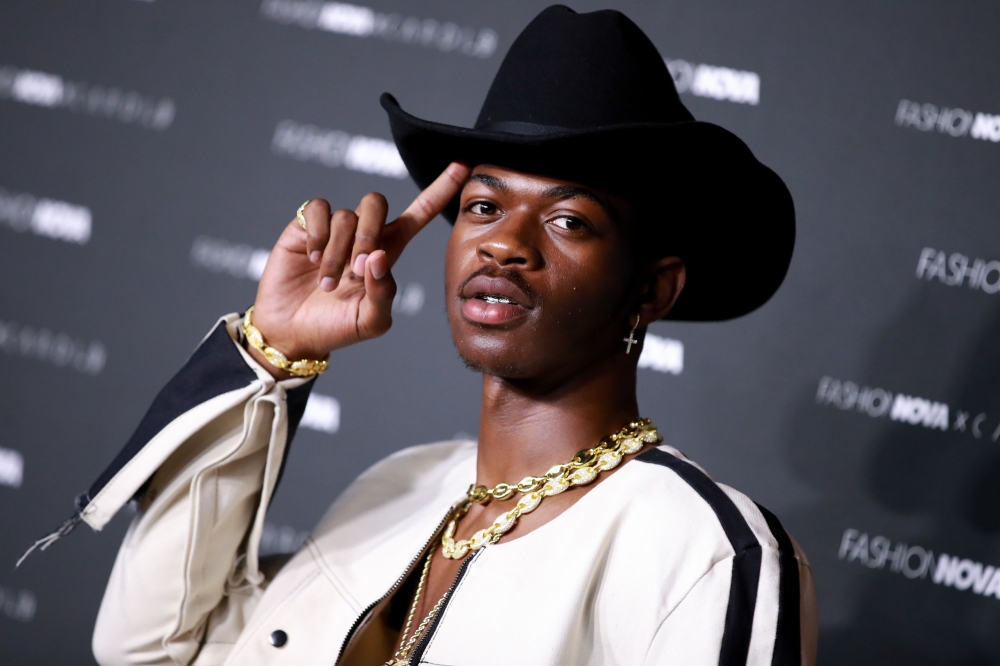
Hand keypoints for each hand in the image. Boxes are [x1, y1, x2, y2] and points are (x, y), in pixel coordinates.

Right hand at [248, 162, 468, 373]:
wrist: (292, 332)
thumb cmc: (335, 327)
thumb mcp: (370, 321)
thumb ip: (383, 293)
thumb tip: (379, 256)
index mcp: (386, 253)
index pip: (418, 214)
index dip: (439, 190)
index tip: (461, 165)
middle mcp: (362, 235)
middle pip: (377, 203)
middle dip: (369, 233)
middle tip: (355, 271)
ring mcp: (334, 229)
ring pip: (346, 215)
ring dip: (338, 252)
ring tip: (328, 281)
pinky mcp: (305, 227)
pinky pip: (318, 209)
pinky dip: (318, 235)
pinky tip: (313, 258)